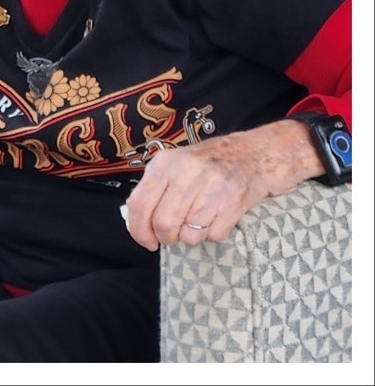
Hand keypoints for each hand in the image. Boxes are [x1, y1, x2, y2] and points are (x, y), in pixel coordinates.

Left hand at [120, 119, 319, 250]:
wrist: (257, 153)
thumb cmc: (210, 163)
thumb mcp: (176, 165)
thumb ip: (154, 189)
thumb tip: (137, 221)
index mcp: (165, 163)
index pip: (140, 204)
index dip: (139, 230)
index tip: (146, 241)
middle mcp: (186, 172)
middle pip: (163, 223)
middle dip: (166, 237)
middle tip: (173, 235)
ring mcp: (212, 186)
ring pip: (189, 234)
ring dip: (191, 236)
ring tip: (199, 222)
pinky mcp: (235, 201)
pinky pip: (214, 235)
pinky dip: (213, 234)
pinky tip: (217, 218)